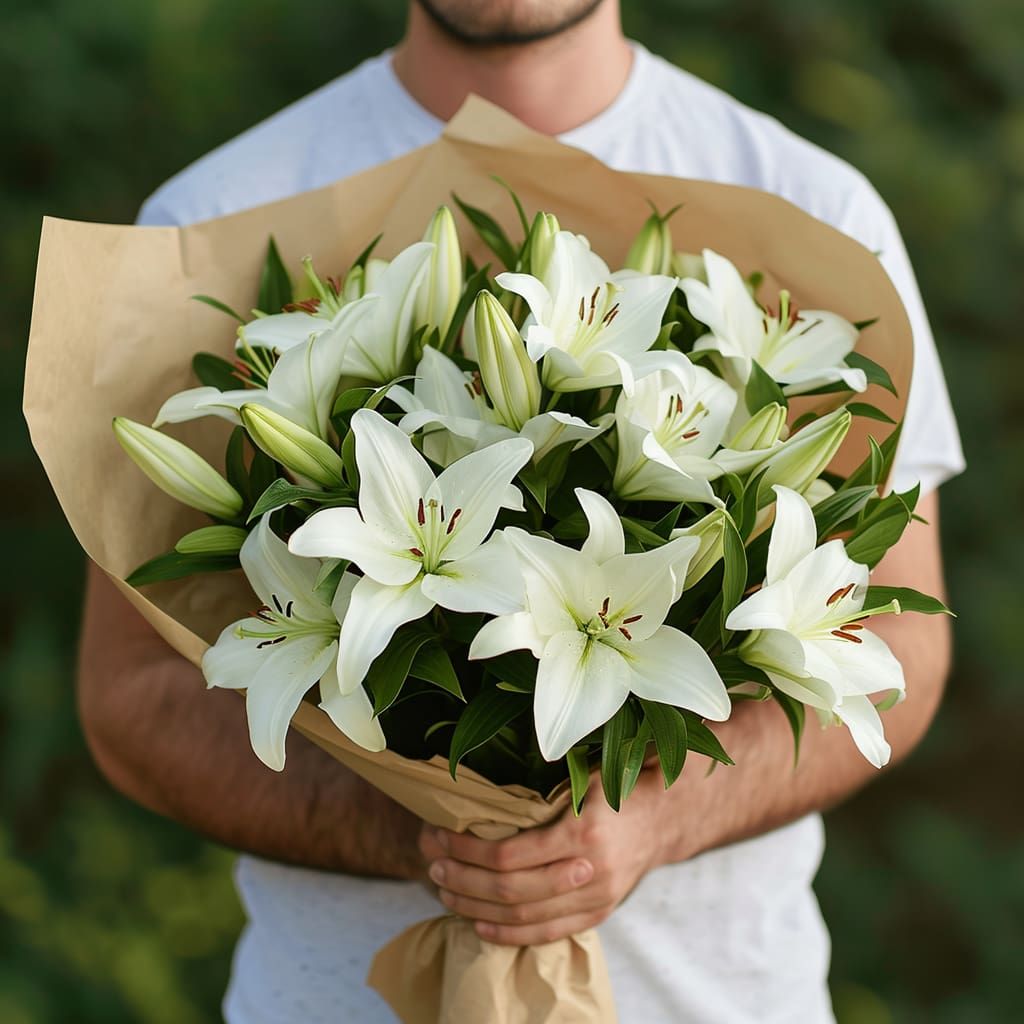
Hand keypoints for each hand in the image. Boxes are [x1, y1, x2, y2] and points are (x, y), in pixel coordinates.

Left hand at [418, 765, 672, 945]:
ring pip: (523, 915)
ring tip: (445, 890)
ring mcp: (596, 898)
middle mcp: (589, 871)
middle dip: (463, 879)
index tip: (440, 836)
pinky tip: (480, 924)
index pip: (510, 854)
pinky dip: (509, 933)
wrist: (663, 817)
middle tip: (433, 864)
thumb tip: (477, 787)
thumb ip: (539, 787)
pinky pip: (547, 933)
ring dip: (476, 907)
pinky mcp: (598, 914)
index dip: (468, 850)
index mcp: (582, 832)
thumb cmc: (613, 787)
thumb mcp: (580, 777)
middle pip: (510, 889)